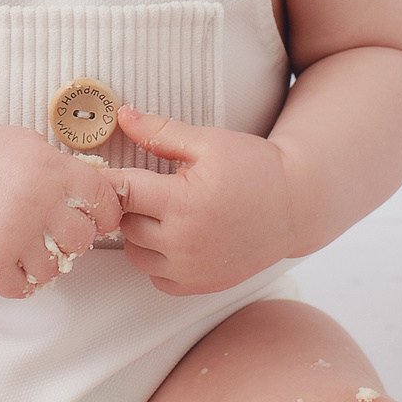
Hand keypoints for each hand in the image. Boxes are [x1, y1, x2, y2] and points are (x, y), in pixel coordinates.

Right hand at [0, 126, 125, 298]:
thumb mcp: (28, 143)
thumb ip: (63, 166)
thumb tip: (100, 189)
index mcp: (50, 169)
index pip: (102, 201)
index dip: (104, 213)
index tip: (97, 219)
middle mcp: (35, 201)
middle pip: (80, 240)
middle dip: (71, 240)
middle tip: (55, 234)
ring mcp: (11, 234)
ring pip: (52, 269)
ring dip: (43, 262)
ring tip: (27, 248)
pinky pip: (19, 289)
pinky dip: (18, 283)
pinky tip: (12, 266)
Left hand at [112, 105, 296, 295]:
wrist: (296, 205)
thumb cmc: (255, 168)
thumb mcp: (209, 141)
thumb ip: (160, 131)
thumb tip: (123, 116)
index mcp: (183, 203)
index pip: (121, 192)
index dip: (109, 179)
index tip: (105, 171)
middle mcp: (185, 243)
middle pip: (124, 223)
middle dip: (130, 202)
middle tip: (148, 185)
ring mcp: (193, 269)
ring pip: (135, 253)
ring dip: (139, 232)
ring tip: (162, 209)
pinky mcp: (201, 285)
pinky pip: (156, 277)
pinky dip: (156, 258)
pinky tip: (173, 235)